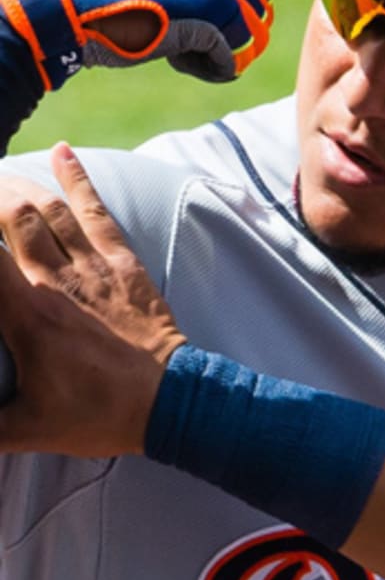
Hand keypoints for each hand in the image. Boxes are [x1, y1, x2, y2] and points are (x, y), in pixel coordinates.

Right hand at [0, 143, 185, 456]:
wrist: (172, 404)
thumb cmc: (100, 416)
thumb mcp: (27, 427)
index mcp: (27, 315)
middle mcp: (58, 281)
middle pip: (12, 217)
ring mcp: (95, 269)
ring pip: (50, 210)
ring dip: (19, 186)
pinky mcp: (126, 266)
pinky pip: (99, 214)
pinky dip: (79, 179)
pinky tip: (63, 152)